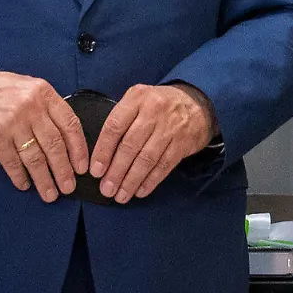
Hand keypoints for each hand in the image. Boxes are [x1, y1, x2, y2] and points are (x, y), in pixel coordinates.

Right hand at [0, 67, 87, 201]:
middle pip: (54, 145)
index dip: (79, 148)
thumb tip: (68, 137)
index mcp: (44, 94)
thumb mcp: (31, 88)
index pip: (70, 124)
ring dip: (44, 179)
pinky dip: (20, 177)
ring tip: (50, 194)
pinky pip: (12, 163)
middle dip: (64, 170)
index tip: (82, 167)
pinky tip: (25, 186)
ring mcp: (13, 124)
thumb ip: (48, 108)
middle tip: (69, 187)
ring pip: (35, 158)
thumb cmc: (1, 90)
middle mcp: (31, 108)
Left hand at [89, 84, 214, 203]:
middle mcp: (154, 110)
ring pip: (147, 158)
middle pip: (130, 145)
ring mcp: (170, 126)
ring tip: (121, 195)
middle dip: (116, 171)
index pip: (114, 126)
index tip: (96, 171)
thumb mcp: (139, 100)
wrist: (197, 103)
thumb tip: (101, 156)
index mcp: (137, 97)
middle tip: (106, 189)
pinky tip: (140, 191)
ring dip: (131, 180)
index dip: (103, 151)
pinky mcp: (183, 142)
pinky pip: (164, 165)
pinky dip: (151, 181)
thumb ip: (122, 120)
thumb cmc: (159, 105)